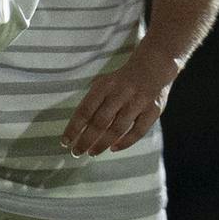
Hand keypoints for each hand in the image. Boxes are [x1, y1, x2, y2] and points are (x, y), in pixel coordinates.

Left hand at [61, 43, 178, 156]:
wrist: (152, 66)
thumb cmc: (120, 81)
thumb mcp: (103, 84)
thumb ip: (92, 103)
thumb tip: (78, 129)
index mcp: (104, 85)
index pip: (85, 110)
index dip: (74, 128)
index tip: (64, 142)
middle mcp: (120, 93)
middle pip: (100, 122)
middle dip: (86, 140)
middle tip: (76, 152)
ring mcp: (138, 102)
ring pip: (117, 129)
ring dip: (102, 143)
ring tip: (91, 153)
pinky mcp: (153, 110)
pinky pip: (138, 131)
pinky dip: (125, 142)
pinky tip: (113, 148)